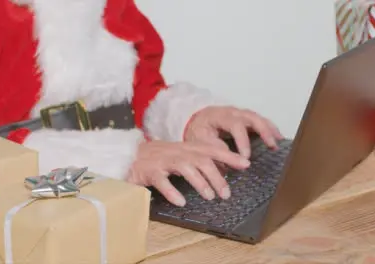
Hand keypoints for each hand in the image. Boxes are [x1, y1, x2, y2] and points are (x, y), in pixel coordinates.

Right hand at [128, 140, 249, 205]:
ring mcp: (163, 160)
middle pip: (202, 160)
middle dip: (217, 176)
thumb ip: (200, 160)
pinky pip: (162, 181)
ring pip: (185, 167)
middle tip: (226, 194)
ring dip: (200, 182)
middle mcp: (177, 152)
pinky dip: (172, 191)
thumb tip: (223, 171)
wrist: (128, 155)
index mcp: (187, 148)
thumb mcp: (181, 156)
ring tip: (210, 196)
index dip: (229, 156)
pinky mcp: (149, 171)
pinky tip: (181, 201)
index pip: (212, 149)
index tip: (246, 164)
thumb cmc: (158, 158)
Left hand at [185, 106, 283, 157]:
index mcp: (220, 115)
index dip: (243, 141)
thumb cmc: (198, 130)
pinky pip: (260, 120)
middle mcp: (233, 112)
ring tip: (278, 142)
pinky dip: (269, 128)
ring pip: (258, 118)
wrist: (196, 119)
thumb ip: (214, 148)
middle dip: (263, 131)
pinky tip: (278, 137)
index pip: (235, 125)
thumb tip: (229, 160)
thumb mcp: (199, 140)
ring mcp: (240, 113)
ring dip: (270, 129)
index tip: (246, 158)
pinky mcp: (245, 118)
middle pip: (252, 117)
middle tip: (271, 146)